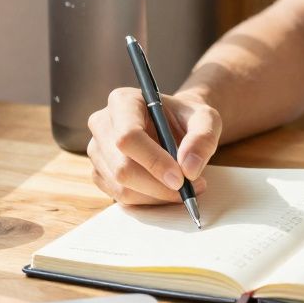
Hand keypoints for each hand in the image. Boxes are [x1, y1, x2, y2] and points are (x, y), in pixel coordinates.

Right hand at [86, 87, 219, 204]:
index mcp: (123, 101)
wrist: (174, 126)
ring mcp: (97, 150)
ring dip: (157, 196)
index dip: (154, 161)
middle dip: (159, 186)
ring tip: (186, 187)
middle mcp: (102, 124)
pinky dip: (149, 201)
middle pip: (122, 168)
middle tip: (190, 188)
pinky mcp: (99, 172)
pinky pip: (121, 198)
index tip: (180, 179)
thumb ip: (203, 138)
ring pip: (122, 187)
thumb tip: (189, 169)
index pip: (128, 137)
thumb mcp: (207, 119)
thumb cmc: (187, 118)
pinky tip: (167, 190)